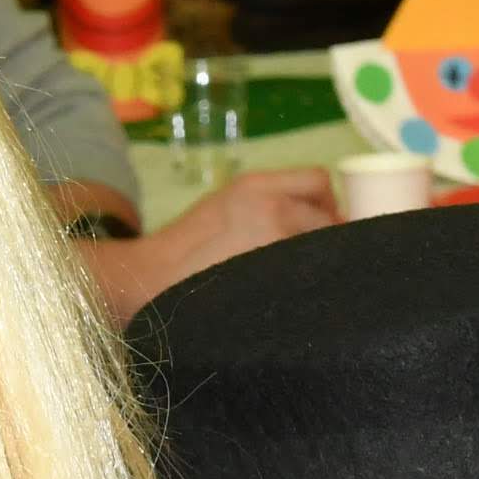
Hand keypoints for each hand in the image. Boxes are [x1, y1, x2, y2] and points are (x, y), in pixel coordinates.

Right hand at [77, 167, 336, 316]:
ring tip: (300, 281)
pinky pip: (308, 278)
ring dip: (319, 264)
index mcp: (256, 185)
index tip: (326, 226)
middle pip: (329, 218)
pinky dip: (308, 285)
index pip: (319, 182)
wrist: (149, 279)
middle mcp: (272, 206)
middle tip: (318, 261)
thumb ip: (266, 203)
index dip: (329, 205)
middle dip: (330, 239)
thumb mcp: (224, 205)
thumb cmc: (184, 250)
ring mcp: (275, 242)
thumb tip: (312, 219)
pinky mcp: (273, 276)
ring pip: (323, 249)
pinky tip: (295, 297)